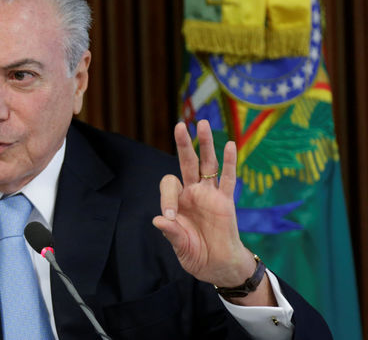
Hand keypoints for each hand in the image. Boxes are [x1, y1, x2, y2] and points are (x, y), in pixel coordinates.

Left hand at [152, 120, 257, 290]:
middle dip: (183, 145)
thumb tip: (159, 219)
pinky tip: (230, 144)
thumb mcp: (180, 246)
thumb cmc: (196, 255)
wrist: (218, 267)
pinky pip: (228, 179)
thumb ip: (171, 233)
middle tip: (180, 125)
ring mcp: (210, 195)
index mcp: (178, 201)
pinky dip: (230, 163)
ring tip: (202, 123)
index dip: (167, 198)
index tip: (171, 217)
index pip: (169, 184)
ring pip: (208, 165)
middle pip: (188, 162)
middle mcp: (193, 193)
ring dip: (206, 145)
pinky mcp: (226, 202)